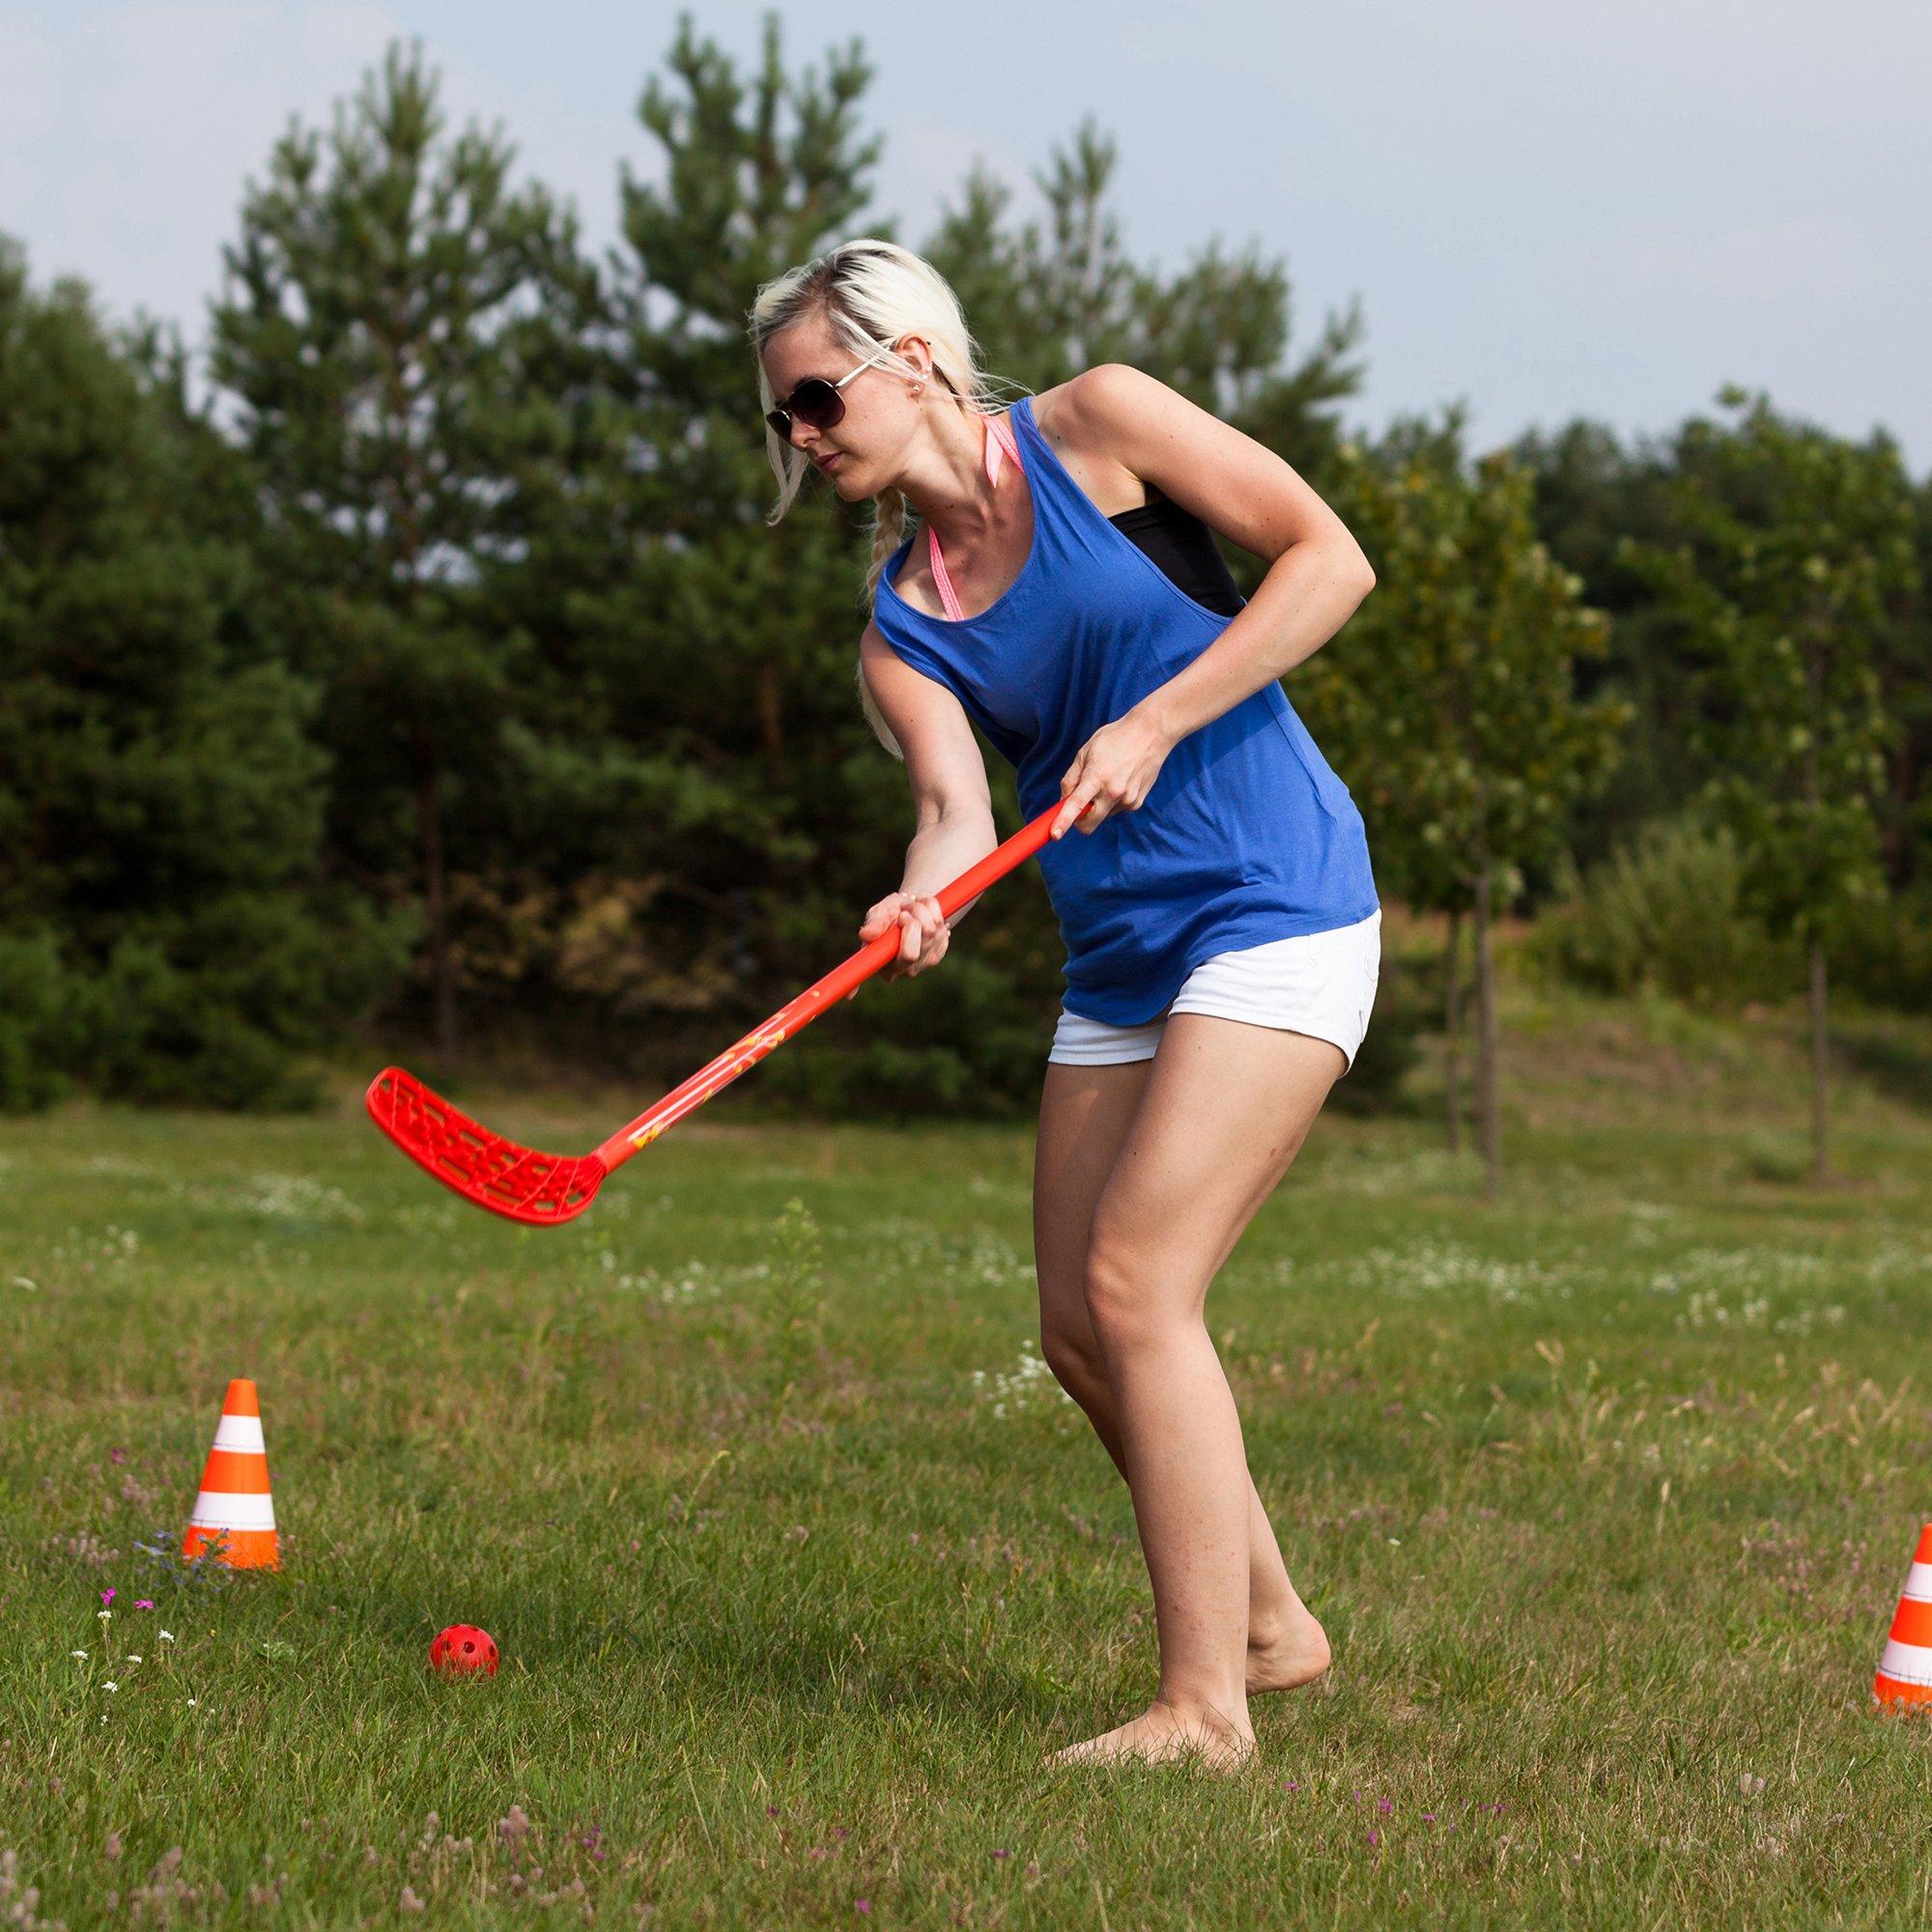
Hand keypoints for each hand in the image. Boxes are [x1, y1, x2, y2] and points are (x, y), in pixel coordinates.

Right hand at [857, 890, 950, 983]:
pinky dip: (933, 912)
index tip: (855, 985)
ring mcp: (924, 963)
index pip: (879, 975)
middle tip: (903, 912)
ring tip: (911, 908)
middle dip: (908, 924)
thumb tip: (866, 935)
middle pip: (911, 952)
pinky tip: (924, 912)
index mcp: (883, 966)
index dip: (868, 981)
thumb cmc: (890, 913)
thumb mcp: (879, 913)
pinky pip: (941, 926)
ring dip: (921, 911)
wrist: (912, 906)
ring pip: (929, 934)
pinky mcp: (939, 952)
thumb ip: (874, 923)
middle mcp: (903, 970)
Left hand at [1050, 708, 1173, 837]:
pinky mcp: (1136, 802)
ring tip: (1107, 779)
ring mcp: (1127, 799)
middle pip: (1089, 825)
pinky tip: (1120, 780)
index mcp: (1097, 776)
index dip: (1064, 821)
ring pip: (1102, 816)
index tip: (1055, 834)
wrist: (1151, 733)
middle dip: (1078, 822)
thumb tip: (1063, 801)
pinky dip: (1111, 801)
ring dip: (1098, 806)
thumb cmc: (1115, 739)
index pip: (1077, 805)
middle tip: (1077, 807)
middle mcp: (1113, 792)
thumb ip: (1071, 778)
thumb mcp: (1086, 752)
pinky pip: (1116, 810)